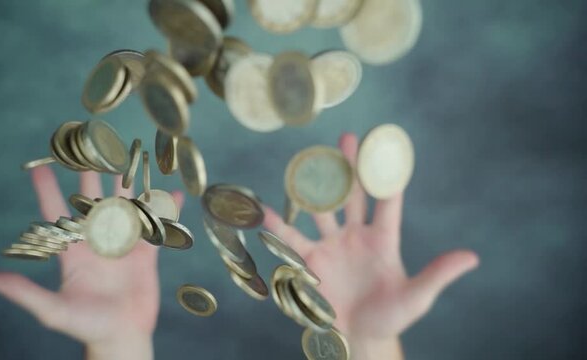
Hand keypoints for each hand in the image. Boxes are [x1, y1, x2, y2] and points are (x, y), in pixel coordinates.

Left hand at [0, 167, 183, 359]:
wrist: (121, 335)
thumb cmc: (85, 325)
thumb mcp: (53, 310)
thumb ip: (26, 292)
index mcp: (73, 249)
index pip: (57, 212)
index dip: (47, 189)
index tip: (39, 165)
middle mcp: (98, 241)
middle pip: (93, 200)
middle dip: (91, 174)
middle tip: (90, 146)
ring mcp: (124, 245)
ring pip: (127, 207)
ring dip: (130, 185)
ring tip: (133, 159)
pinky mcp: (146, 254)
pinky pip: (157, 228)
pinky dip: (167, 211)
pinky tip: (175, 194)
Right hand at [263, 133, 478, 358]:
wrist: (360, 335)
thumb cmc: (391, 316)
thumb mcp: (417, 297)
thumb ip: (438, 274)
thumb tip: (472, 257)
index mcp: (384, 238)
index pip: (387, 200)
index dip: (386, 175)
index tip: (385, 146)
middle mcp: (356, 235)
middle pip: (353, 194)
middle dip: (350, 167)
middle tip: (347, 138)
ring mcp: (333, 245)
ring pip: (322, 210)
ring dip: (314, 187)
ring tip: (305, 163)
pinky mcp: (312, 260)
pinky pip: (293, 240)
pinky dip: (279, 226)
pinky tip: (265, 211)